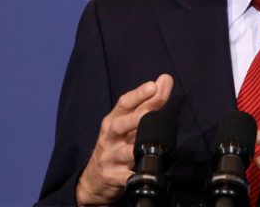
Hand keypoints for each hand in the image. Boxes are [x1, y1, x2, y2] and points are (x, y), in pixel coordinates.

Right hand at [76, 74, 172, 205]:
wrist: (94, 179)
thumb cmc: (116, 144)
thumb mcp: (128, 123)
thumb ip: (148, 103)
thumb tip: (165, 79)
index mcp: (114, 121)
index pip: (124, 104)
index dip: (138, 94)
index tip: (153, 85)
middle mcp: (109, 137)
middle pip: (119, 125)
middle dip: (134, 118)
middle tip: (149, 112)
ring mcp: (110, 158)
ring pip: (122, 152)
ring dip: (134, 148)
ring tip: (147, 144)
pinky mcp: (112, 177)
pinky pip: (124, 178)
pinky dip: (132, 176)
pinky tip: (141, 173)